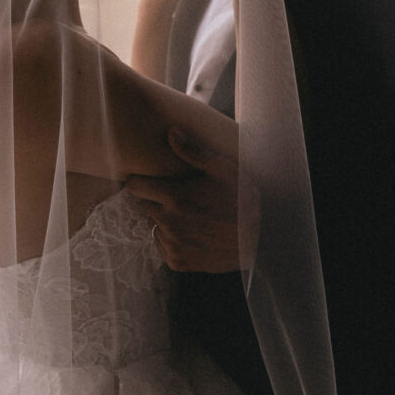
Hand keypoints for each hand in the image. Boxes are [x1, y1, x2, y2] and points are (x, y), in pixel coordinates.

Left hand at [126, 127, 241, 272]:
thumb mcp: (223, 170)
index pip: (135, 187)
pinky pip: (163, 247)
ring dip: (163, 221)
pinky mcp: (177, 262)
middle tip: (176, 198)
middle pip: (143, 206)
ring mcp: (172, 245)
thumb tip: (170, 132)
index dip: (141, 181)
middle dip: (155, 200)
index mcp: (175, 197)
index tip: (148, 180)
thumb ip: (193, 152)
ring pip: (153, 226)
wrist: (260, 240)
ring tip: (188, 217)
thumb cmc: (242, 201)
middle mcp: (168, 222)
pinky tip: (192, 234)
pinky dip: (172, 241)